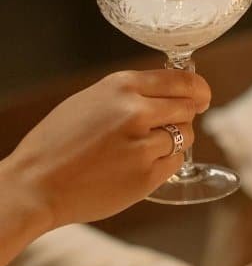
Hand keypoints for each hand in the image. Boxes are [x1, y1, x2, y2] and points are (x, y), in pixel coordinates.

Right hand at [1, 70, 210, 229]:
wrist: (35, 185)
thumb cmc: (58, 143)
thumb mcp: (91, 100)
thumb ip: (131, 94)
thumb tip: (170, 92)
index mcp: (121, 87)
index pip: (183, 80)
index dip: (198, 89)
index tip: (201, 96)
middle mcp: (136, 111)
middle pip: (189, 107)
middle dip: (185, 115)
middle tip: (168, 126)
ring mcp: (143, 144)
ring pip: (185, 136)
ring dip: (173, 141)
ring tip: (141, 149)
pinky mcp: (147, 174)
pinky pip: (175, 162)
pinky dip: (165, 163)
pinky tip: (138, 166)